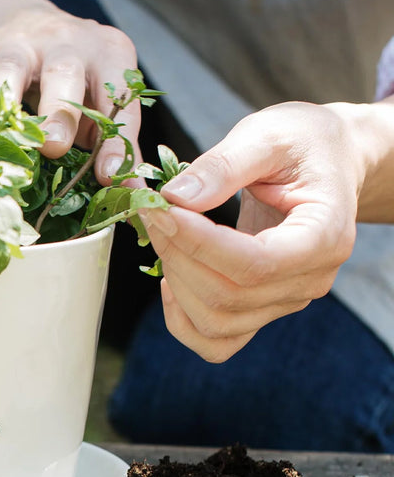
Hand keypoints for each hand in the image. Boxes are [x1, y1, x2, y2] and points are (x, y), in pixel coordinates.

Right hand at [0, 0, 139, 180]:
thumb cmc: (73, 77)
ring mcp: (18, 43)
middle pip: (64, 72)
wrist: (18, 20)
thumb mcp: (101, 99)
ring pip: (9, 67)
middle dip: (59, 111)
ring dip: (4, 102)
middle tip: (54, 147)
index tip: (110, 175)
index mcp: (108, 53)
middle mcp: (66, 41)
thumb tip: (134, 194)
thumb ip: (117, 144)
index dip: (116, 137)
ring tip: (0, 136)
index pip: (118, 96)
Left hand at [138, 102, 361, 362]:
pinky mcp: (261, 308)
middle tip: (151, 210)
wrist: (325, 161)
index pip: (255, 263)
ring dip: (175, 281)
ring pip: (217, 323)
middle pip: (230, 296)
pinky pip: (216, 341)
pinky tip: (169, 277)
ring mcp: (286, 300)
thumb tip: (174, 198)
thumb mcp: (267, 135)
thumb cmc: (301, 144)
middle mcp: (310, 279)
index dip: (198, 243)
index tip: (159, 208)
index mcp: (324, 235)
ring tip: (162, 233)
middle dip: (177, 254)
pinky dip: (181, 318)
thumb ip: (223, 165)